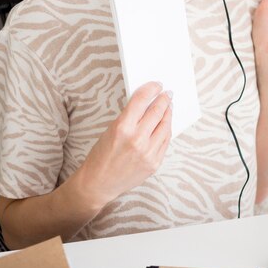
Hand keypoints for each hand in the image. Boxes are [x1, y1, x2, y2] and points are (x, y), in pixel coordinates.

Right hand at [77, 81, 171, 208]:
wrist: (98, 183)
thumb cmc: (101, 155)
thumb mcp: (111, 129)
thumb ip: (130, 116)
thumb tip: (147, 103)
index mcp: (122, 128)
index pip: (141, 100)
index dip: (151, 89)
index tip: (157, 84)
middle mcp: (137, 139)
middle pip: (157, 112)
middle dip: (164, 99)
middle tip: (167, 93)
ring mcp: (148, 153)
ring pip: (165, 126)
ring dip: (168, 113)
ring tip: (169, 106)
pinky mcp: (154, 163)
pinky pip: (166, 141)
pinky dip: (167, 130)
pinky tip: (166, 124)